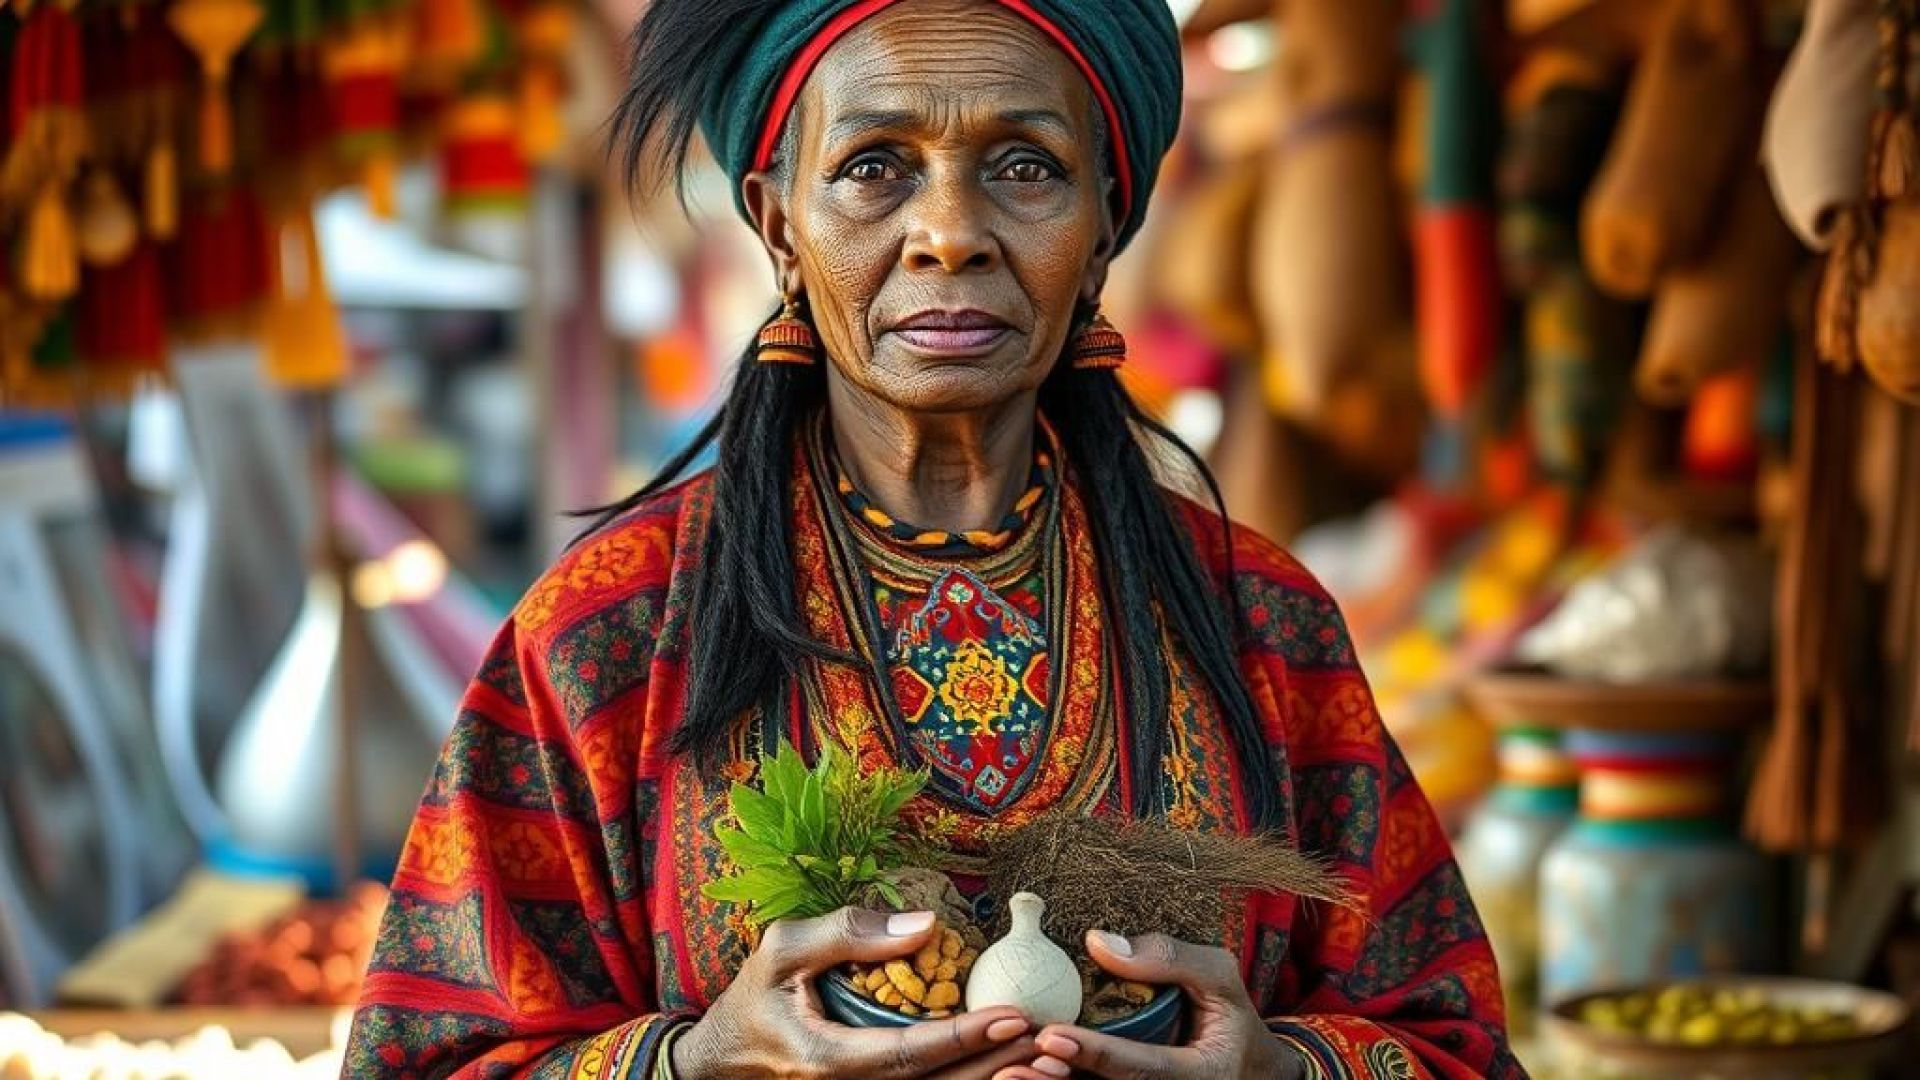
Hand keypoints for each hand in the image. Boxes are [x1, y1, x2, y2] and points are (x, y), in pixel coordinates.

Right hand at [672, 907, 1037, 1079]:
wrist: (723, 1058)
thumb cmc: (753, 996)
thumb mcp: (782, 949)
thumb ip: (848, 933)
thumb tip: (926, 925)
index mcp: (828, 1060)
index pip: (910, 1054)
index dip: (965, 1036)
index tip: (1013, 1016)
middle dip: (997, 1065)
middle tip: (1050, 1038)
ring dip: (991, 1079)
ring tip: (1045, 1055)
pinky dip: (967, 1079)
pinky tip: (1006, 1065)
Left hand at [992, 931, 1303, 1079]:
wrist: (1244, 1066)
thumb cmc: (1229, 1015)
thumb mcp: (1218, 977)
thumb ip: (1168, 958)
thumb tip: (1096, 943)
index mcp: (1198, 1073)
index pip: (1144, 1068)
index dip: (1098, 1054)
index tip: (1053, 1038)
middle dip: (1062, 1077)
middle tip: (1018, 1058)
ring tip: (1010, 1069)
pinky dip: (1062, 1079)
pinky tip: (1022, 1070)